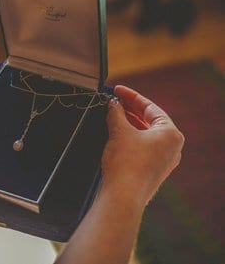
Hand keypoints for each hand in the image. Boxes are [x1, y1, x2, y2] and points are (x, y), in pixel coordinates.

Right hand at [101, 85, 183, 205]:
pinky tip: (117, 134)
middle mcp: (173, 147)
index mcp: (171, 133)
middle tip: (114, 101)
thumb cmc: (126, 163)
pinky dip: (131, 138)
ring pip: (147, 134)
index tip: (117, 90)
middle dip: (131, 110)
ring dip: (130, 124)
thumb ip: (116, 113)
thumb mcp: (119, 131)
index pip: (150, 108)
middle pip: (150, 121)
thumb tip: (113, 104)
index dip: (131, 96)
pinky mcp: (154, 170)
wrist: (124, 195)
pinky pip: (144, 147)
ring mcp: (165, 160)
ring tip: (113, 115)